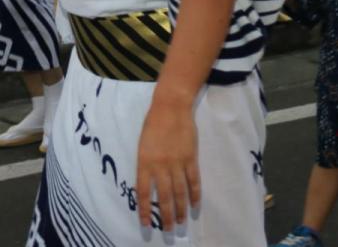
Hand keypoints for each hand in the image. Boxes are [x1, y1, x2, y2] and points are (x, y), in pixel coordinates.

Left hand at [136, 95, 198, 232]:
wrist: (171, 107)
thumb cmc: (153, 124)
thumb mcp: (142, 144)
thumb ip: (146, 165)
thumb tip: (148, 185)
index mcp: (144, 162)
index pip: (143, 191)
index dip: (144, 209)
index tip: (145, 223)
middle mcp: (160, 166)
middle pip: (163, 196)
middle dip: (166, 215)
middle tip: (169, 230)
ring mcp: (177, 163)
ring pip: (179, 192)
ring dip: (180, 209)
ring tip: (180, 222)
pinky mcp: (191, 159)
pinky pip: (193, 181)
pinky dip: (195, 195)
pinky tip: (195, 206)